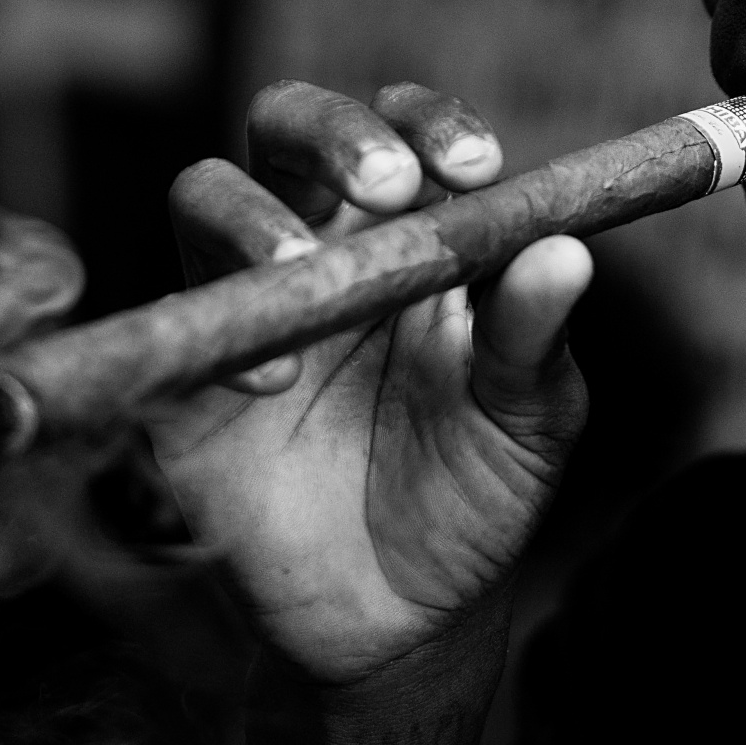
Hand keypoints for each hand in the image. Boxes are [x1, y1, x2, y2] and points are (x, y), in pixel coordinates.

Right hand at [143, 81, 591, 689]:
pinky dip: (223, 334)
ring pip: (206, 192)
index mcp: (413, 234)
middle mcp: (323, 245)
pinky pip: (178, 319)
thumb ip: (536, 340)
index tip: (476, 168)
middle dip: (329, 129)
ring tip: (304, 267)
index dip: (433, 124)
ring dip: (253, 213)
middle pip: (288, 125)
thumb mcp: (527, 423)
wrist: (399, 619)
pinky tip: (276, 385)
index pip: (408, 135)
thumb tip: (567, 251)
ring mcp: (248, 302)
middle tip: (387, 182)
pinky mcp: (188, 375)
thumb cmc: (473, 494)